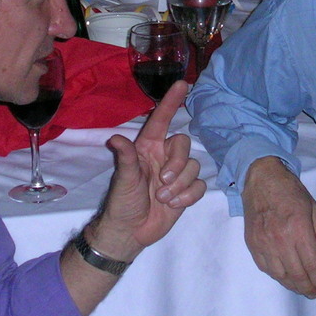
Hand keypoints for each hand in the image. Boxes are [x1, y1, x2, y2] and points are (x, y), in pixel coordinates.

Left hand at [90, 81, 205, 260]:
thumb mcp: (123, 180)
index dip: (171, 101)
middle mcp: (164, 157)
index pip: (162, 120)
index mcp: (148, 148)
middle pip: (184, 144)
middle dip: (177, 164)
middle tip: (162, 182)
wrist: (131, 231)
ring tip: (163, 198)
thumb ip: (125, 158)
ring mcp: (176, 174)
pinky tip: (174, 205)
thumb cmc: (123, 202)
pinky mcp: (187, 191)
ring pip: (194, 166)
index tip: (182, 83)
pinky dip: (188, 196)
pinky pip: (200, 185)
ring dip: (180, 185)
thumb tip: (115, 138)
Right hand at [241, 156, 315, 297]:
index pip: (312, 264)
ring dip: (292, 285)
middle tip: (314, 293)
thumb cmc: (290, 191)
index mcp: (299, 228)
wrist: (261, 178)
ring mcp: (264, 242)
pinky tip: (284, 276)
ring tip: (301, 287)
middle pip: (296, 274)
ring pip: (280, 275)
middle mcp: (280, 239)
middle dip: (308, 288)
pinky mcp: (252, 243)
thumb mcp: (313, 209)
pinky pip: (265, 268)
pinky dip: (276, 276)